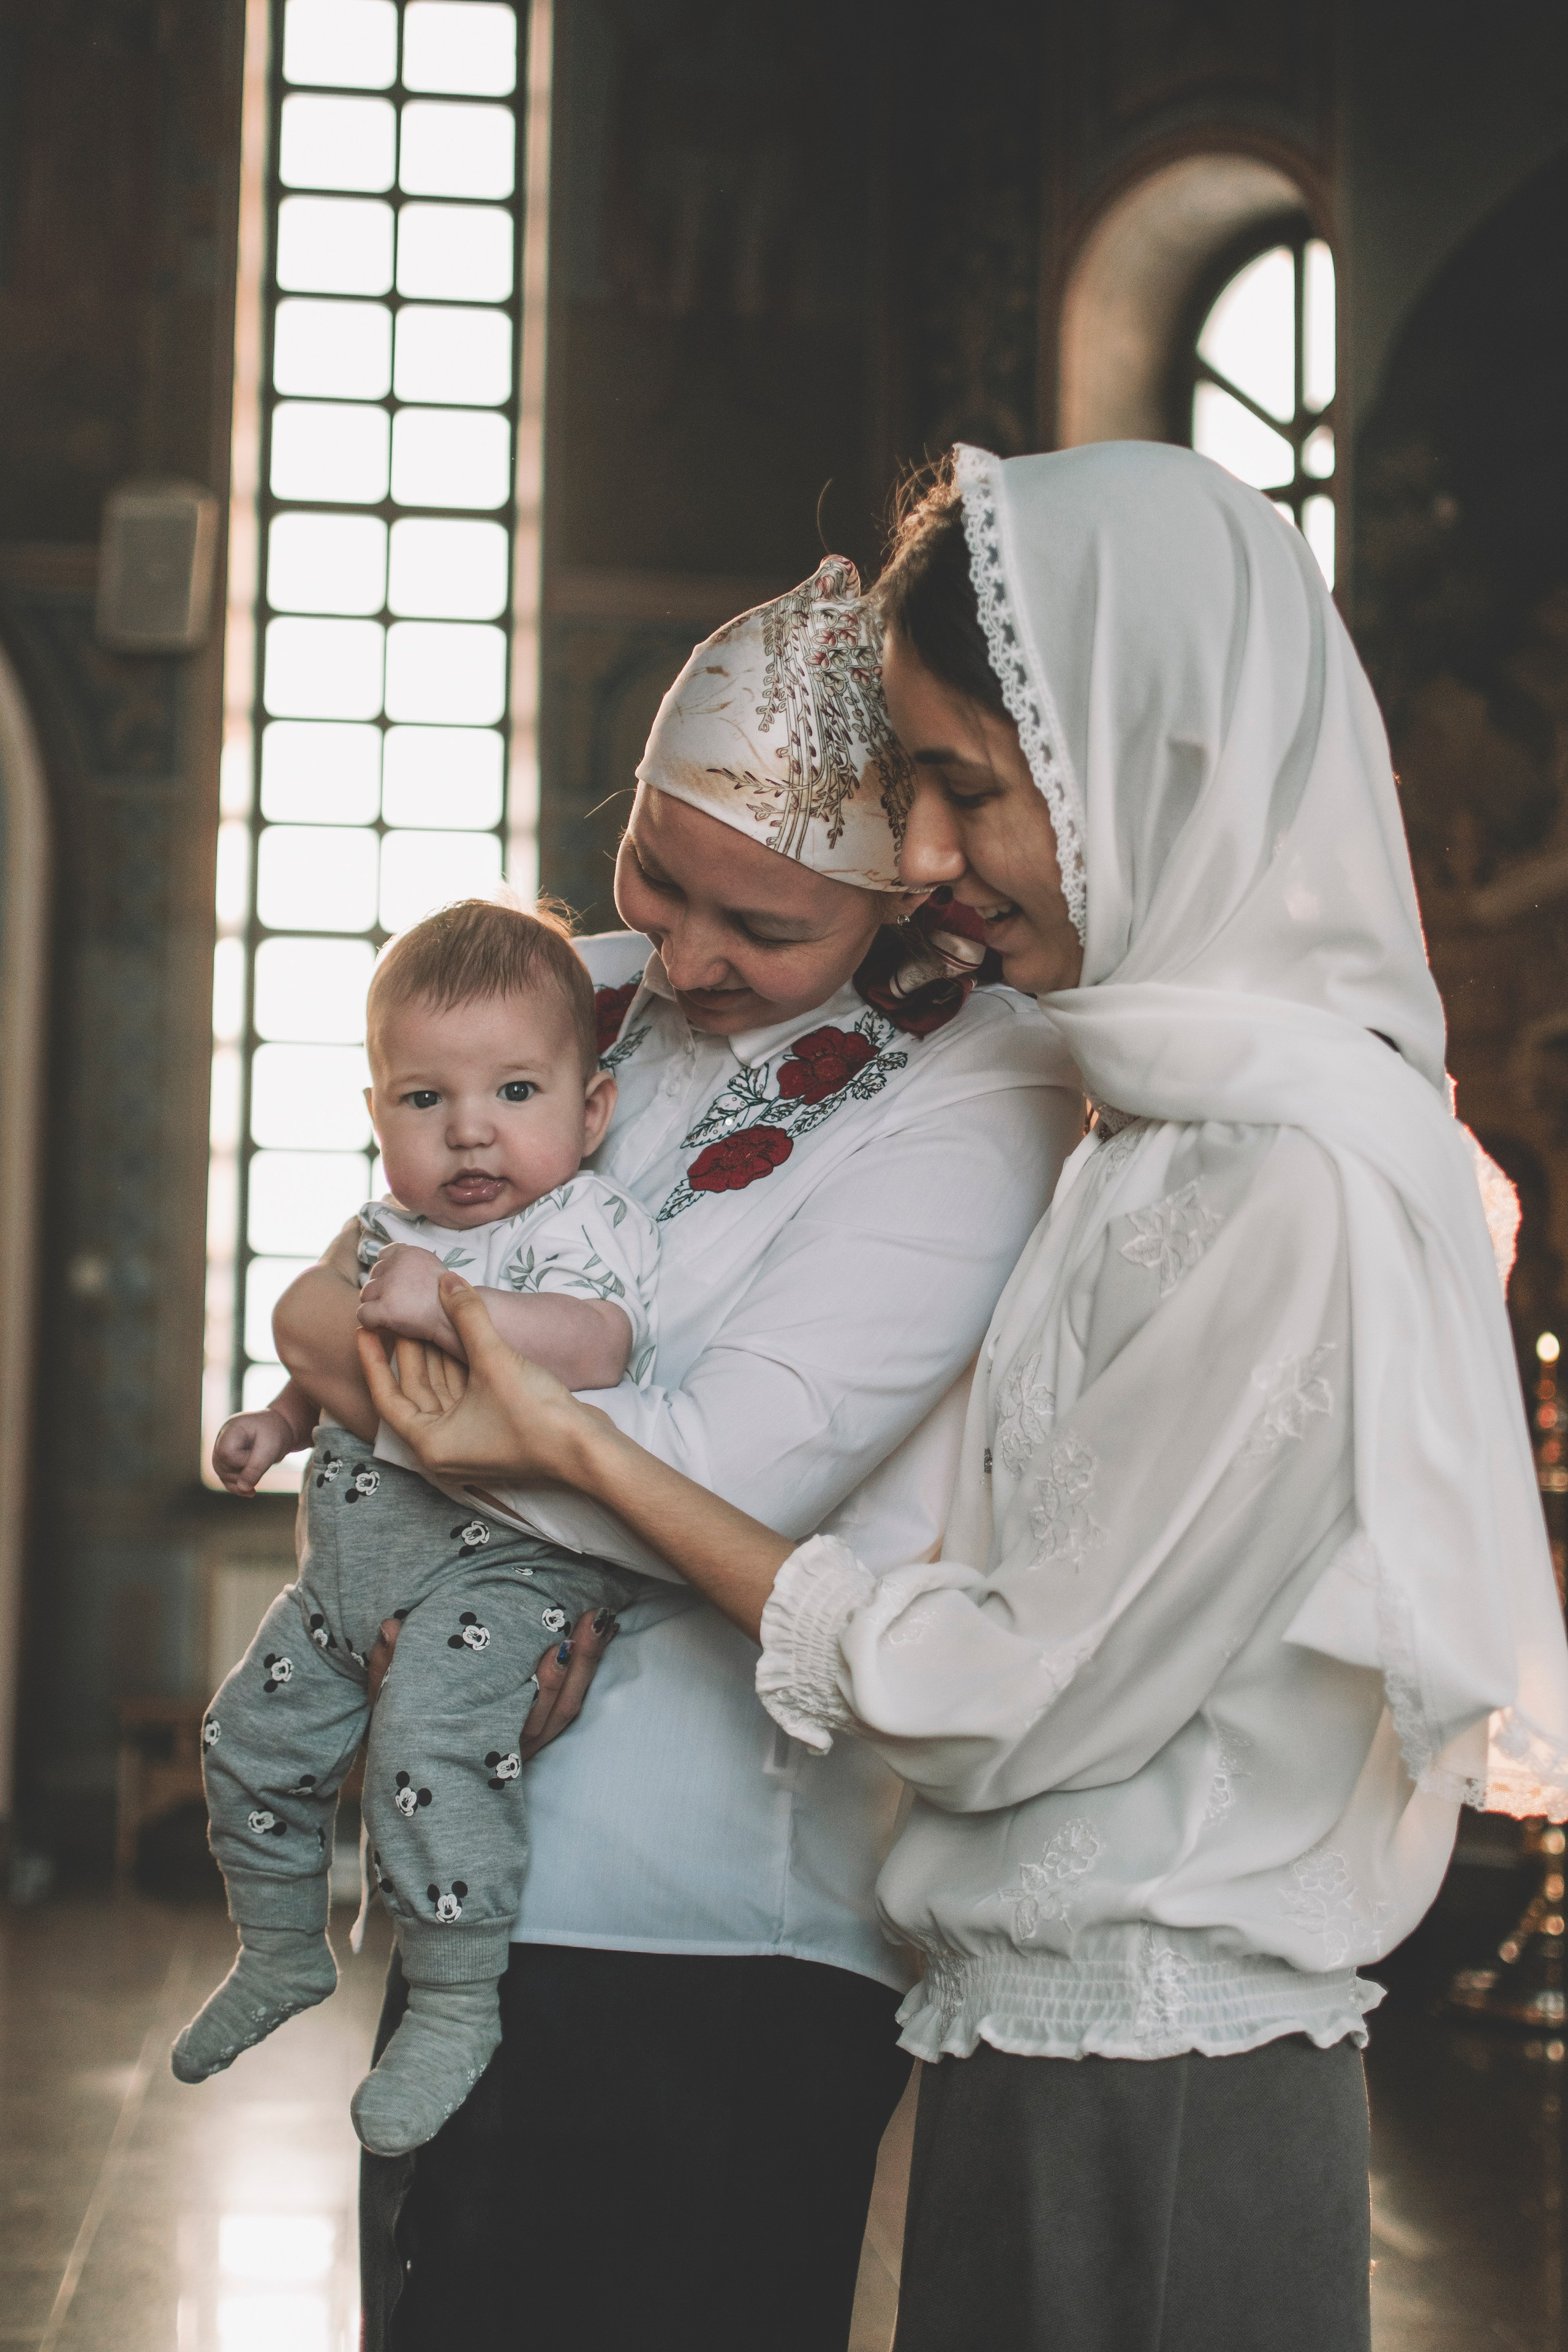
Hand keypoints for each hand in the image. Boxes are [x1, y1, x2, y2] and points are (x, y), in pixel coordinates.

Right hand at [212, 1408, 299, 1495]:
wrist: (280, 1428)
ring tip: (257, 1479)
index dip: (243, 1462)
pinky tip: (252, 1492)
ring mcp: (221, 1451)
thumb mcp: (270, 1448)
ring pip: (223, 1475)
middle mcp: (221, 1440)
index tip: (261, 1457)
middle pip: (222, 1467)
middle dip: (243, 1473)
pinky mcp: (227, 1462)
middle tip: (263, 1464)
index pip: (226, 1454)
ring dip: (241, 1482)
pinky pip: (227, 1479)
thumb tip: (242, 1488)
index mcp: (230, 1429)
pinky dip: (240, 1487)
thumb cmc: (275, 1433)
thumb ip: (256, 1467)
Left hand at [356, 1277, 598, 1485]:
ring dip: (437, 1356)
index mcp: (430, 1444)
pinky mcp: (493, 1432)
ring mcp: (470, 1442)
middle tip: (400, 1312)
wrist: (587, 1449)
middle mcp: (444, 1448)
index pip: (387, 1397)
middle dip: (410, 1351)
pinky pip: (465, 1395)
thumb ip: (467, 1317)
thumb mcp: (494, 1360)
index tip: (363, 1329)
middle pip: (416, 1392)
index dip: (374, 1360)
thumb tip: (448, 1280)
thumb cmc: (535, 1416)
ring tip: (428, 1316)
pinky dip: (461, 1368)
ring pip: (442, 1391)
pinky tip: (460, 1337)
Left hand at [358, 1245, 460, 1352]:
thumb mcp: (432, 1268)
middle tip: (404, 1306)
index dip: (388, 1275)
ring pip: (366, 1295)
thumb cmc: (449, 1301)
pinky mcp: (386, 1308)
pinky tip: (391, 1326)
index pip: (383, 1257)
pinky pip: (363, 1315)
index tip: (402, 1289)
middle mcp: (397, 1263)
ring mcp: (390, 1285)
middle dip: (383, 1292)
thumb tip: (385, 1266)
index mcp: (409, 1252)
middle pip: (373, 1277)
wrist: (459, 1321)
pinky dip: (373, 1323)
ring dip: (377, 1306)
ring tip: (399, 1316)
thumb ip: (410, 1265)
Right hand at [365, 1605, 620, 1758]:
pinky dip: (582, 1676)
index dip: (547, 1686)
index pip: (523, 1721)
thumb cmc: (400, 1737)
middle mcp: (507, 1749)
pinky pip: (566, 1710)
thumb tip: (391, 1627)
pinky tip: (593, 1638)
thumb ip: (389, 1667)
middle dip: (577, 1668)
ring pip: (564, 1711)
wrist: (411, 1787)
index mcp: (475, 1743)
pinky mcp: (536, 1737)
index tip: (560, 1647)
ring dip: (586, 1665)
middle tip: (589, 1622)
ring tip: (596, 1620)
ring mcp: (525, 1745)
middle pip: (554, 1713)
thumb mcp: (389, 1705)